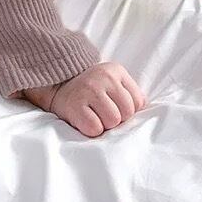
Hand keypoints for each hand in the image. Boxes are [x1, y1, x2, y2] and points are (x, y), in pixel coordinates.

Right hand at [23, 61, 146, 137]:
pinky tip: (84, 120)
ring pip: (113, 121)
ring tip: (94, 115)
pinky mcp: (75, 105)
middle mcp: (104, 77)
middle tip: (102, 112)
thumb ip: (130, 94)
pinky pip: (95, 128)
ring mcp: (89, 90)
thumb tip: (145, 114)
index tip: (113, 106)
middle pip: (127, 113)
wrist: (57, 86)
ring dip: (104, 124)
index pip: (138, 102)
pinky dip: (91, 130)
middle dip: (117, 118)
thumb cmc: (91, 91)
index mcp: (116, 71)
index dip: (127, 110)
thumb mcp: (112, 82)